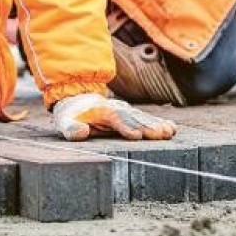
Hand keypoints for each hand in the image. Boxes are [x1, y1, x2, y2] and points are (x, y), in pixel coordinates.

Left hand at [51, 93, 177, 141]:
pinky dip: (159, 123)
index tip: (136, 136)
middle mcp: (117, 109)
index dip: (125, 127)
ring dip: (157, 125)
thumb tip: (82, 132)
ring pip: (143, 118)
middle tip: (162, 134)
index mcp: (101, 111)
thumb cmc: (69, 115)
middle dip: (148, 126)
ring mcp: (125, 111)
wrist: (77, 98)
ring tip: (170, 132)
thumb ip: (71, 128)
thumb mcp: (64, 122)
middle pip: (134, 118)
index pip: (115, 119)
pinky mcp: (130, 115)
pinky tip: (171, 129)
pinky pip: (146, 119)